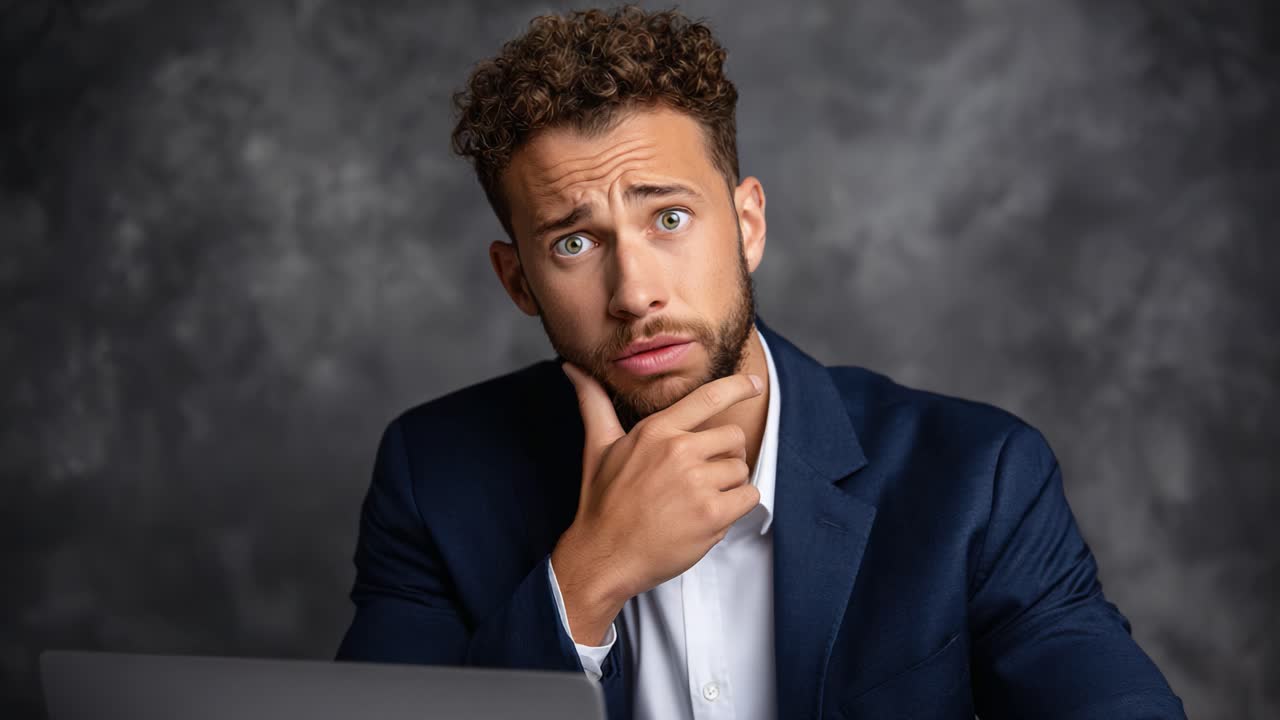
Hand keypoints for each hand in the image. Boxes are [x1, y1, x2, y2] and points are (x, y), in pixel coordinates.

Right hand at [550, 362, 763, 644]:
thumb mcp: (598, 446)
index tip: (755, 384)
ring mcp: (696, 484)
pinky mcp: (711, 515)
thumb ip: (594, 403)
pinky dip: (735, 508)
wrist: (604, 556)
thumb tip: (572, 368)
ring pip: (741, 471)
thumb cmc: (602, 502)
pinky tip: (707, 516)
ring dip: (728, 486)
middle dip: (725, 456)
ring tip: (696, 501)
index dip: (738, 387)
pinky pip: (748, 498)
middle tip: (701, 476)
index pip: (709, 397)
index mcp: (656, 431)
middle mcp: (679, 451)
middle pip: (734, 438)